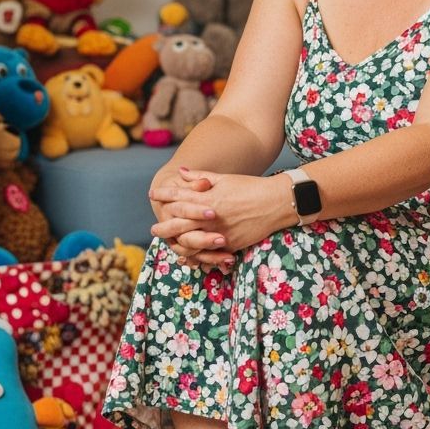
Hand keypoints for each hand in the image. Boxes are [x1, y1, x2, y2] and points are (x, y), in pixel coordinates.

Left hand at [150, 167, 289, 260]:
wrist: (276, 202)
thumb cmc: (251, 187)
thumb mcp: (225, 179)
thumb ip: (201, 177)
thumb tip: (182, 172)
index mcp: (209, 197)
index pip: (179, 196)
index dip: (164, 195)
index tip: (153, 194)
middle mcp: (211, 216)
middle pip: (179, 223)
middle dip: (164, 226)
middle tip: (154, 229)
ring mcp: (219, 231)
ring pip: (191, 242)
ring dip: (177, 243)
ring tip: (170, 244)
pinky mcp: (230, 243)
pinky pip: (209, 252)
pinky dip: (198, 255)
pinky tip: (190, 255)